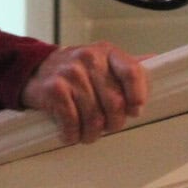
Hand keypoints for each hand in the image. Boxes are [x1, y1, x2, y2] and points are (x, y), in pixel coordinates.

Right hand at [19, 42, 148, 144]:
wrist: (32, 69)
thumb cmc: (74, 70)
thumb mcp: (100, 61)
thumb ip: (125, 65)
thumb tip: (156, 60)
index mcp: (106, 52)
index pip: (132, 72)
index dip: (138, 95)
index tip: (135, 111)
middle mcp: (89, 59)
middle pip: (115, 102)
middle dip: (113, 123)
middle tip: (107, 129)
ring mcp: (71, 73)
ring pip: (93, 116)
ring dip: (91, 134)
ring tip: (88, 136)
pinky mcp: (54, 89)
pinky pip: (71, 121)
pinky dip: (72, 134)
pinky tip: (70, 135)